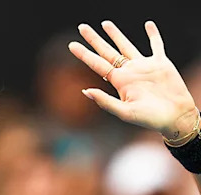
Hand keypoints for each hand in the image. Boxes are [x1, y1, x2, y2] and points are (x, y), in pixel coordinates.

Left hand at [68, 20, 196, 138]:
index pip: (97, 64)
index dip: (84, 54)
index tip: (71, 45)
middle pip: (107, 52)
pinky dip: (153, 35)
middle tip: (82, 27)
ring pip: (126, 46)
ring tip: (105, 23)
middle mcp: (129, 72)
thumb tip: (85, 91)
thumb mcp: (125, 112)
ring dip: (116, 35)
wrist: (175, 117)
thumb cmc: (149, 118)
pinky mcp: (161, 63)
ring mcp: (144, 66)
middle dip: (94, 40)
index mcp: (119, 81)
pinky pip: (156, 45)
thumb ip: (105, 101)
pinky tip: (148, 25)